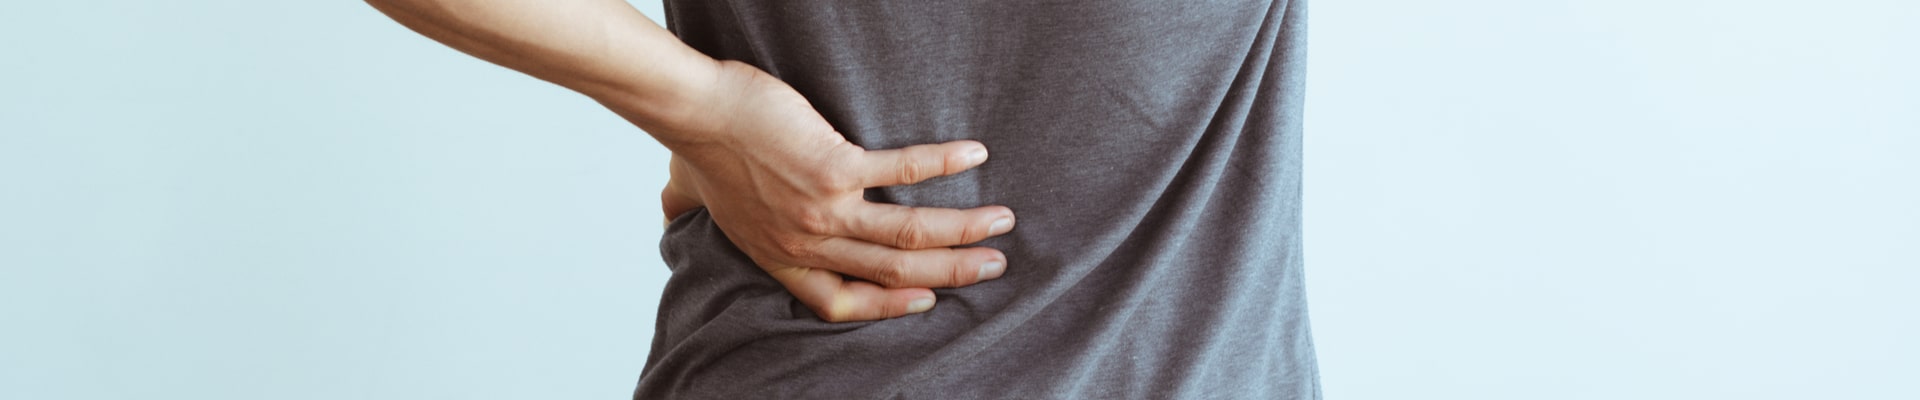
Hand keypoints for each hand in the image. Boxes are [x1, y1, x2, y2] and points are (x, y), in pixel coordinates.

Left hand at [650, 61, 1015, 321]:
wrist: (696, 111)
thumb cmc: (696, 147)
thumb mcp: (690, 196)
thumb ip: (689, 211)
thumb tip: (671, 213)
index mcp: (779, 257)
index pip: (841, 302)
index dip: (887, 307)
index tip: (925, 300)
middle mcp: (808, 242)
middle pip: (894, 271)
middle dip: (951, 273)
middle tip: (994, 266)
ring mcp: (825, 209)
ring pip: (907, 234)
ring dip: (962, 231)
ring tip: (1000, 224)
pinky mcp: (834, 167)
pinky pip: (902, 171)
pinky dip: (942, 166)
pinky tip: (974, 157)